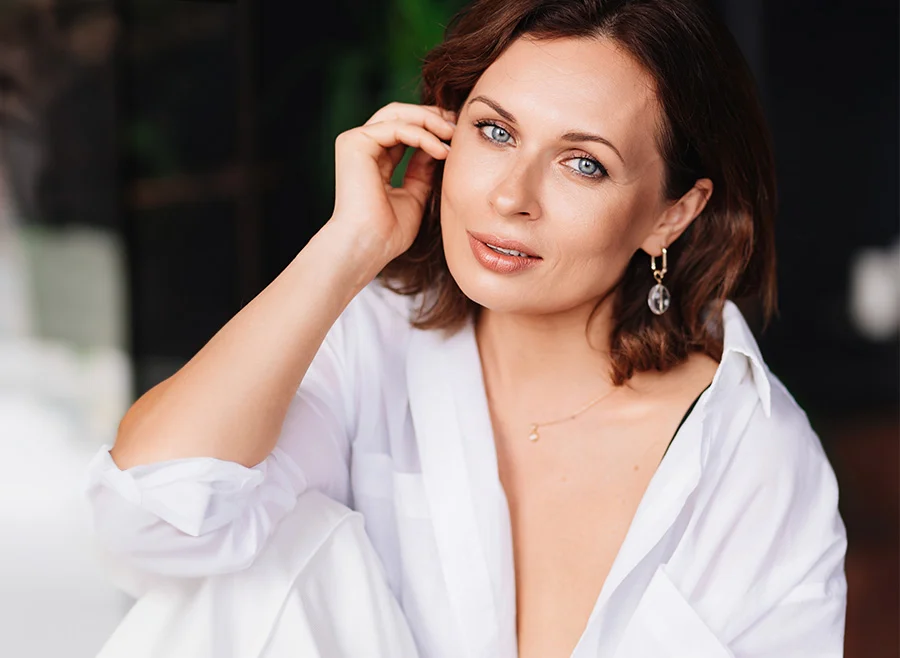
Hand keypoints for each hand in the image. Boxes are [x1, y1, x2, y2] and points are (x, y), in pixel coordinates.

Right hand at [328, 102, 455, 265]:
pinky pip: (397, 127)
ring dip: (430, 121)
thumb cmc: (388, 232)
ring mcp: (356, 142)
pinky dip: (422, 135)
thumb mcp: (414, 195)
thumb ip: (422, 170)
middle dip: (432, 117)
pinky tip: (441, 150)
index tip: (456, 135)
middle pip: (400, 114)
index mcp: (373, 159)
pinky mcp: (355, 143)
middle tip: (457, 126)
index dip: (431, 128)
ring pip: (398, 115)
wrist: (368, 246)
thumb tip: (439, 146)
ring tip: (453, 136)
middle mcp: (361, 146)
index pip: (404, 130)